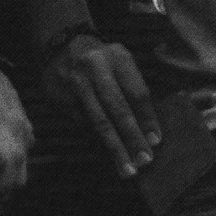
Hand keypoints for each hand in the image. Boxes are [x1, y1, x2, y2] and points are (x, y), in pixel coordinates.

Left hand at [0, 51, 31, 205]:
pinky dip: (14, 167)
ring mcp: (24, 124)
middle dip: (5, 192)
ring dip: (10, 183)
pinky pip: (25, 152)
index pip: (10, 161)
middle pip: (21, 169)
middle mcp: (16, 125)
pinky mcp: (25, 124)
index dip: (2, 185)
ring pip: (25, 163)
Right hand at [42, 30, 160, 177]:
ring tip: (126, 168)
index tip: (155, 142)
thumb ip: (134, 89)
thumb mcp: (121, 63)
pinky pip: (82, 124)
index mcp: (117, 58)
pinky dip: (97, 142)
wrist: (60, 47)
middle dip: (132, 138)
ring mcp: (75, 83)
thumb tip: (150, 130)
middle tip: (144, 161)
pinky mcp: (60, 97)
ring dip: (114, 147)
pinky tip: (107, 156)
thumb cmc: (102, 61)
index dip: (147, 119)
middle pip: (118, 108)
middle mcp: (96, 68)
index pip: (136, 92)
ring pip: (98, 121)